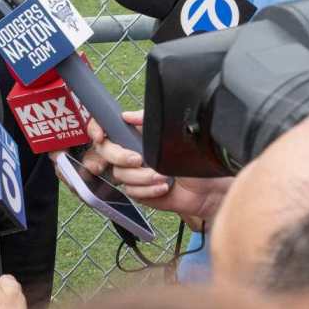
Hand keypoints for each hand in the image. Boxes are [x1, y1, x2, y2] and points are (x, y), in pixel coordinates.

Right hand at [77, 111, 232, 220]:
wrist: (211, 186)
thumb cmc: (195, 158)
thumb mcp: (172, 132)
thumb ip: (147, 120)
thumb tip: (126, 115)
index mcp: (137, 136)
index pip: (108, 130)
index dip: (97, 130)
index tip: (100, 135)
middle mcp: (132, 154)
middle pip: (107, 153)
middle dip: (119, 156)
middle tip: (138, 159)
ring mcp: (135, 174)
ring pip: (120, 175)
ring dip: (142, 176)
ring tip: (163, 176)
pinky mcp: (141, 193)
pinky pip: (132, 191)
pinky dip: (148, 190)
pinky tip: (165, 187)